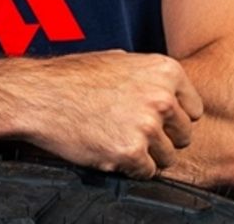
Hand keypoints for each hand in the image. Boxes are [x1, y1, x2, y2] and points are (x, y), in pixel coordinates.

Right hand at [19, 50, 202, 177]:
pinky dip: (130, 168)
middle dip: (162, 138)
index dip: (173, 118)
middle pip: (183, 136)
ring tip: (116, 139)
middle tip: (132, 132)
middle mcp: (162, 97)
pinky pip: (146, 172)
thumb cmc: (73, 77)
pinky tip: (109, 150)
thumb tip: (168, 91)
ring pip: (167, 157)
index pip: (193, 110)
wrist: (39, 95)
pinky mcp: (130, 152)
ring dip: (146, 155)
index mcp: (165, 71)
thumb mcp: (120, 60)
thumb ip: (150, 77)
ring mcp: (147, 126)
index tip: (154, 119)